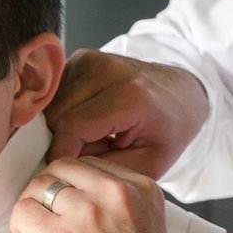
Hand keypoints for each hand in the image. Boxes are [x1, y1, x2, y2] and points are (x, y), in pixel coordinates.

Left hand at [11, 157, 191, 232]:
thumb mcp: (146, 225)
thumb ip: (120, 206)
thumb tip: (77, 203)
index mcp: (139, 187)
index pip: (89, 165)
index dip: (72, 185)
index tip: (68, 206)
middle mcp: (114, 192)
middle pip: (61, 167)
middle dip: (49, 189)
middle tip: (48, 216)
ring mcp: (86, 212)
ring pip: (39, 185)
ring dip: (33, 207)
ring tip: (39, 232)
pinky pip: (23, 211)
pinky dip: (20, 225)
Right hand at [44, 50, 207, 179]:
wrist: (181, 94)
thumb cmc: (168, 131)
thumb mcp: (148, 164)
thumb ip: (103, 169)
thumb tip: (60, 167)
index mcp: (129, 95)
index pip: (71, 128)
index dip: (60, 155)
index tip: (63, 173)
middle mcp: (107, 69)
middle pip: (55, 115)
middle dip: (63, 142)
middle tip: (90, 155)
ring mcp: (92, 60)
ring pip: (50, 104)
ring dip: (61, 128)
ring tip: (93, 138)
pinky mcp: (81, 58)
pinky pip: (54, 93)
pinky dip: (63, 112)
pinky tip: (87, 121)